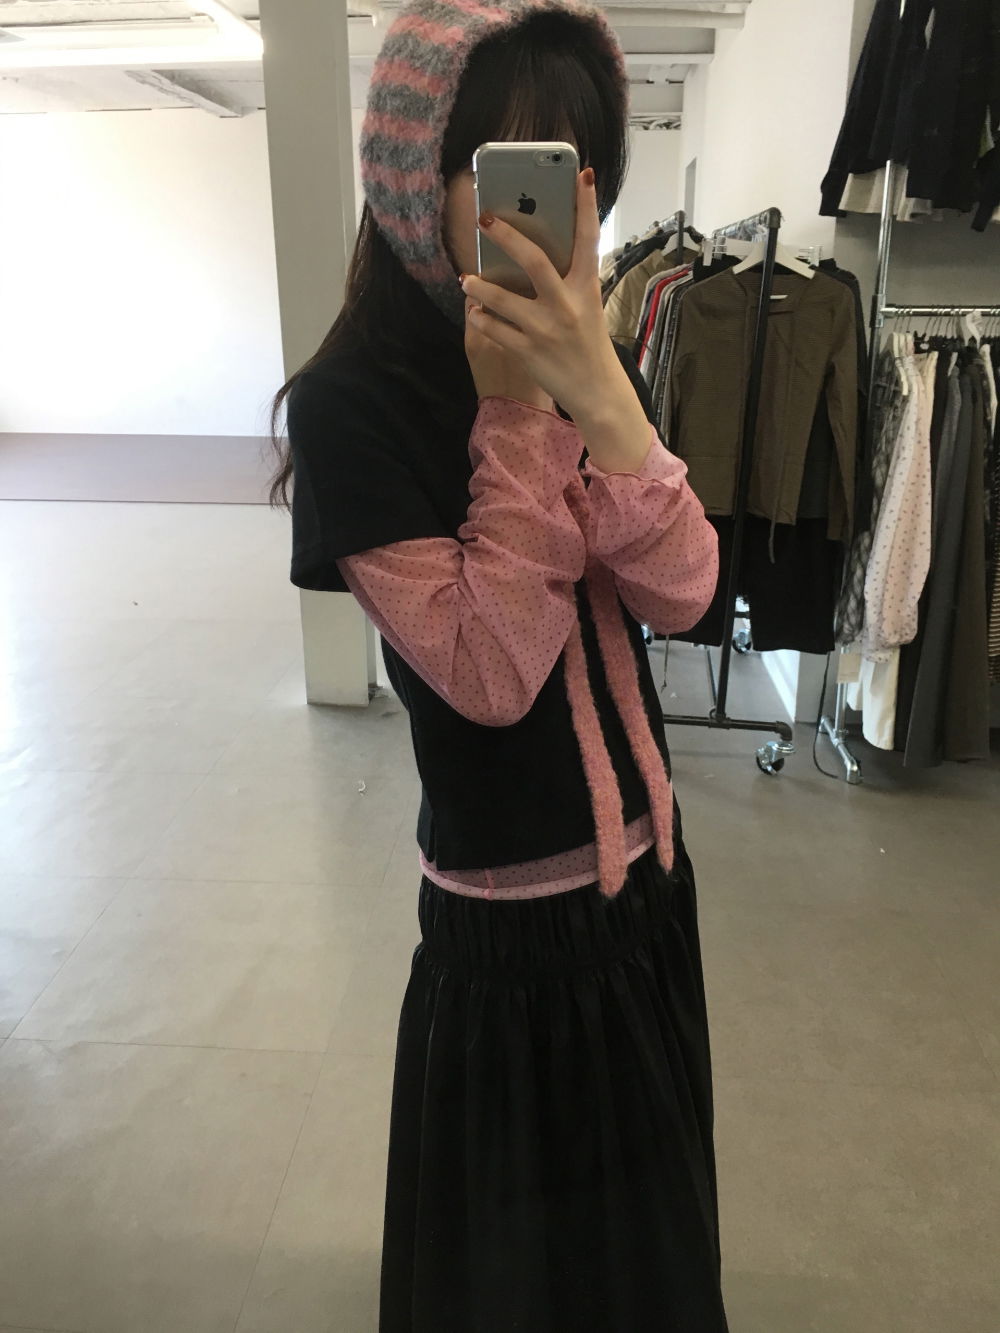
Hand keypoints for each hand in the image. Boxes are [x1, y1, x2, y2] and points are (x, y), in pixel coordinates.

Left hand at [460, 168, 633, 431]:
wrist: (596, 390)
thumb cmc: (588, 343)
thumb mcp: (587, 306)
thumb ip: (567, 280)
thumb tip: (530, 254)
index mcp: (586, 287)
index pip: (588, 238)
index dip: (586, 205)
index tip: (581, 173)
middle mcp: (566, 305)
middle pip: (534, 261)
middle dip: (506, 236)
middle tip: (483, 220)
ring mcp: (546, 329)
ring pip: (503, 299)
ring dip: (479, 287)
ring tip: (467, 279)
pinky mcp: (529, 352)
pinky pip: (495, 330)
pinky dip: (481, 319)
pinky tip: (475, 313)